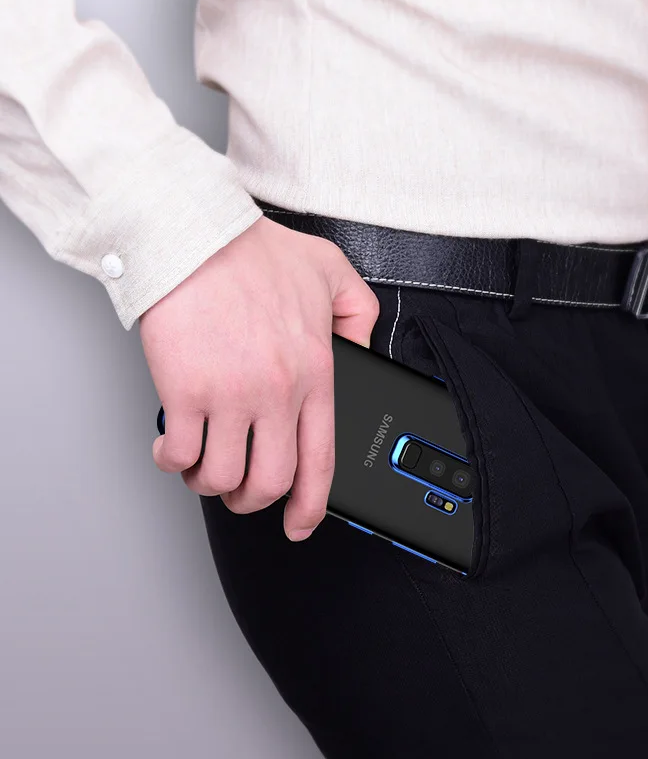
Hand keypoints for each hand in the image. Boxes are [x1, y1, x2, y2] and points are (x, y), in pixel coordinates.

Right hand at [139, 215, 378, 538]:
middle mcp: (277, 392)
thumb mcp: (331, 273)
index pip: (321, 460)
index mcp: (316, 372)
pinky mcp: (185, 392)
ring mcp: (230, 396)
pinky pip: (179, 455)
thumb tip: (363, 352)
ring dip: (210, 484)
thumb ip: (359, 314)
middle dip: (254, 501)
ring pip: (222, 479)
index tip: (300, 524)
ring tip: (203, 468)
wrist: (193, 234)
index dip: (312, 506)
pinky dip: (173, 463)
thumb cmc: (253, 252)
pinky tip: (172, 449)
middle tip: (242, 493)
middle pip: (270, 482)